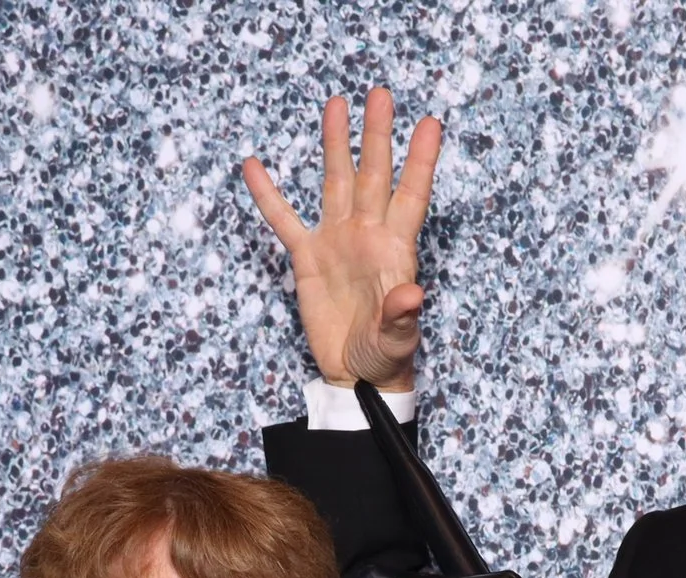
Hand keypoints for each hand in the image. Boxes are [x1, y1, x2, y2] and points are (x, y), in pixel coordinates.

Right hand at [243, 87, 442, 391]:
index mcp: (395, 250)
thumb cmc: (385, 357)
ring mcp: (337, 242)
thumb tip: (413, 294)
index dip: (421, 160)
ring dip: (336, 145)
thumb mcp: (397, 339)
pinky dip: (269, 195)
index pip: (411, 195)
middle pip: (373, 175)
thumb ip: (402, 315)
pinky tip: (254, 166)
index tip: (430, 123)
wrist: (356, 376)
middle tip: (380, 93)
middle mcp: (367, 236)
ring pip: (336, 182)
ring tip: (336, 104)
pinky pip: (284, 220)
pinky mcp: (307, 258)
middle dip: (377, 135)